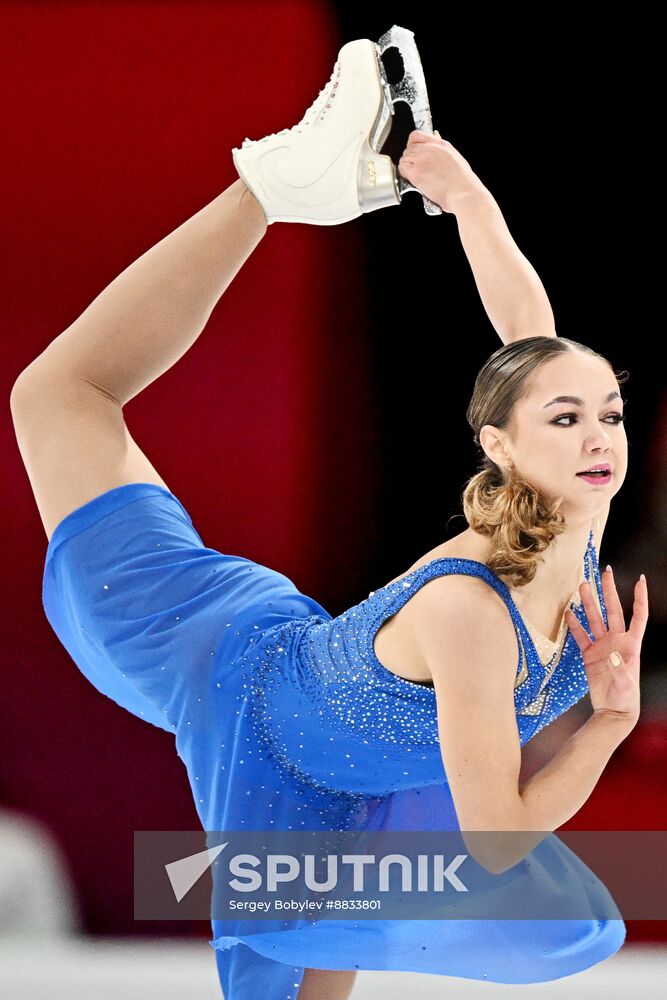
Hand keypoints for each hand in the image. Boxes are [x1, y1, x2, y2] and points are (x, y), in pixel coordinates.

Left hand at [397, 130, 486, 213]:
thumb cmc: (463, 182)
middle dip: (411, 159)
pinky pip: (402, 168)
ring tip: (419, 178)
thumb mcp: (454, 158)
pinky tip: (415, 181)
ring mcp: (421, 158)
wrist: (463, 192)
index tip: (414, 153)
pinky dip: (405, 175)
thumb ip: (442, 151)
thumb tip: (435, 143)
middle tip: (418, 170)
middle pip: (408, 148)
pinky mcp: (416, 171)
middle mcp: (430, 148)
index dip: (412, 145)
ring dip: (408, 168)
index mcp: (441, 144)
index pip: (416, 136)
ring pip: (404, 158)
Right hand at [565, 569, 647, 724]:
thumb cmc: (625, 697)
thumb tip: (611, 654)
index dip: (639, 598)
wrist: (613, 711)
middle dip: (609, 591)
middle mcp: (617, 641)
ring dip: (589, 603)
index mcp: (631, 644)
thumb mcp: (625, 684)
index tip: (639, 580)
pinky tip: (568, 613)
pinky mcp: (589, 655)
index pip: (638, 615)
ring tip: (582, 586)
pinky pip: (581, 636)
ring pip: (595, 619)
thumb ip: (619, 669)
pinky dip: (575, 625)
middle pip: (613, 610)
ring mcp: (602, 646)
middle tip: (604, 572)